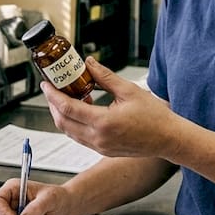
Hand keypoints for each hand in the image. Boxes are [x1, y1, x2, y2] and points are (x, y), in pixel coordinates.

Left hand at [42, 58, 182, 159]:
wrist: (168, 139)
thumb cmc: (154, 116)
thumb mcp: (129, 90)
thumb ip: (105, 77)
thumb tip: (88, 63)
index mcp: (104, 123)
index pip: (68, 108)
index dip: (53, 95)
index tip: (46, 84)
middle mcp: (98, 138)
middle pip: (63, 122)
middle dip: (53, 105)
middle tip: (52, 89)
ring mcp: (100, 147)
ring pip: (69, 132)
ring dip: (63, 115)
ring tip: (66, 96)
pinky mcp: (103, 151)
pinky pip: (79, 137)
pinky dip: (74, 123)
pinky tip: (81, 109)